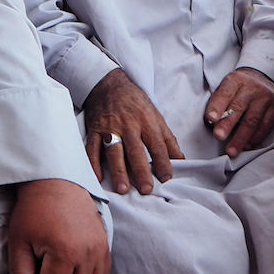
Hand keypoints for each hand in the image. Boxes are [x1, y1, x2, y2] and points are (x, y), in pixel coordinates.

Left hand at [6, 178, 110, 273]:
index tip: (33, 268)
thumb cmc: (34, 212)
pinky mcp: (106, 247)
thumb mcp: (19, 243)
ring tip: (58, 273)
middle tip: (43, 273)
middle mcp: (87, 253)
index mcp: (64, 252)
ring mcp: (100, 250)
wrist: (57, 184)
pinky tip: (73, 271)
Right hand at [83, 68, 183, 194]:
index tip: (166, 178)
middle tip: (146, 189)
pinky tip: (97, 177)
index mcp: (147, 121)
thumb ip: (167, 140)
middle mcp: (128, 125)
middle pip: (136, 151)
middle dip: (141, 170)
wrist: (109, 84)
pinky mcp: (94, 129)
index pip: (157, 145)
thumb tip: (181, 160)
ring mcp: (110, 127)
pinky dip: (93, 162)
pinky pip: (92, 147)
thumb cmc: (136, 103)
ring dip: (118, 170)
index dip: (163, 162)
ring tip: (122, 189)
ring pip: (114, 151)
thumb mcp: (156, 116)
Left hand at [204, 67, 273, 158]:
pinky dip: (255, 138)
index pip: (225, 93)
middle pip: (239, 107)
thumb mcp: (227, 86)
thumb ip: (219, 102)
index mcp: (236, 80)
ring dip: (241, 138)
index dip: (217, 106)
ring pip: (253, 120)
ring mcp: (265, 98)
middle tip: (218, 136)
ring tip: (231, 151)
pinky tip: (247, 146)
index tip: (210, 119)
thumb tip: (210, 123)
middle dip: (227, 124)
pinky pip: (266, 126)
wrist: (263, 79)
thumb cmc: (239, 88)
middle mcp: (252, 88)